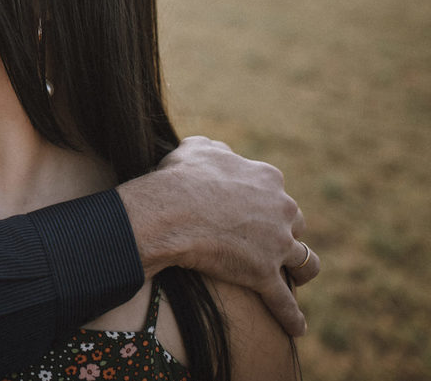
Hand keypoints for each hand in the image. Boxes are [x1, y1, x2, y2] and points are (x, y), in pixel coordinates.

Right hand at [118, 136, 319, 336]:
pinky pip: (284, 302)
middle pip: (294, 224)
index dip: (263, 202)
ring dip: (301, 270)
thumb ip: (215, 149)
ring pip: (305, 262)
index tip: (249, 210)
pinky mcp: (265, 275)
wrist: (170, 210)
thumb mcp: (196, 148)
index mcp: (268, 178)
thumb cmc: (179, 177)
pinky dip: (292, 316)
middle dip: (283, 232)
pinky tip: (297, 327)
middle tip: (266, 242)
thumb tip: (217, 152)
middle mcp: (281, 209)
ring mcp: (277, 245)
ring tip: (295, 279)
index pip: (275, 192)